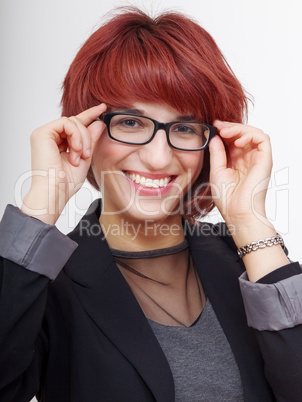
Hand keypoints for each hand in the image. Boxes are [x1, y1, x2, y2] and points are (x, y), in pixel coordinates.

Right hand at [21, 104, 106, 223]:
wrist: (55, 193)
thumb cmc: (65, 183)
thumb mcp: (84, 159)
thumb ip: (90, 141)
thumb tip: (99, 123)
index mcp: (57, 143)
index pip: (75, 124)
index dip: (89, 114)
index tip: (103, 108)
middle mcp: (49, 136)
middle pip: (76, 122)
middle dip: (87, 136)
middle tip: (86, 154)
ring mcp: (44, 134)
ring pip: (73, 121)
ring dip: (82, 139)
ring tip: (80, 156)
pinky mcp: (42, 133)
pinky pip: (66, 123)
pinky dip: (76, 136)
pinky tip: (75, 150)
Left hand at [209, 120, 271, 227]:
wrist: (237, 212)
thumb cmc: (227, 198)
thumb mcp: (216, 171)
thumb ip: (217, 153)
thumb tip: (216, 136)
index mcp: (236, 161)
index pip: (233, 139)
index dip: (224, 130)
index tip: (213, 126)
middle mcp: (248, 158)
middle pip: (243, 133)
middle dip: (230, 127)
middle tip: (218, 125)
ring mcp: (257, 158)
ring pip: (253, 133)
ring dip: (239, 128)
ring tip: (225, 132)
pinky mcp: (265, 159)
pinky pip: (263, 139)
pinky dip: (250, 134)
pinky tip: (237, 141)